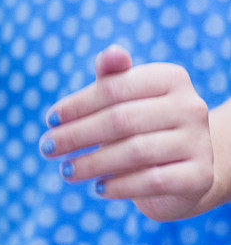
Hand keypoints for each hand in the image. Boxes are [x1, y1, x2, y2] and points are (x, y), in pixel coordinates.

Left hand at [39, 44, 217, 221]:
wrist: (184, 174)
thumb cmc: (143, 131)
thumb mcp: (127, 103)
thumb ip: (112, 79)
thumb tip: (109, 55)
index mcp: (171, 78)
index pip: (115, 87)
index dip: (78, 104)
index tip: (49, 120)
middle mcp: (190, 106)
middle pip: (121, 119)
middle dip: (77, 135)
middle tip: (46, 148)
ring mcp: (198, 142)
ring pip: (135, 151)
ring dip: (92, 163)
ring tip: (66, 172)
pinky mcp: (198, 176)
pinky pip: (152, 181)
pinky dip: (120, 185)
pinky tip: (97, 188)